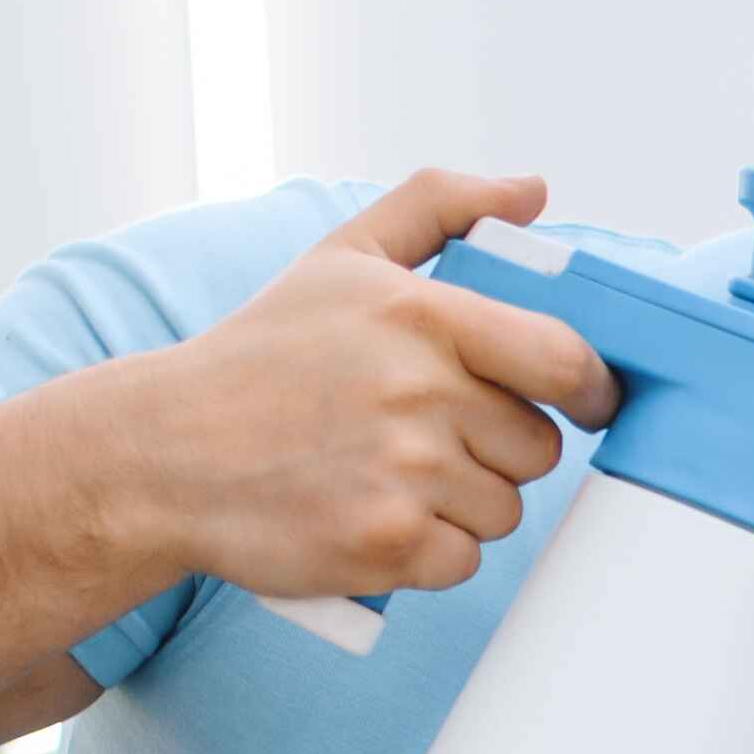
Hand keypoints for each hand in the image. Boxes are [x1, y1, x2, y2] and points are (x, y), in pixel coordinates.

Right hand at [116, 166, 618, 609]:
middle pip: (538, 448)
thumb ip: (440, 208)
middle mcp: (419, 392)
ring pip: (503, 508)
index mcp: (421, 315)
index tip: (584, 399)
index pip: (565, 358)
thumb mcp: (340, 257)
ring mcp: (405, 474)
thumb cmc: (261, 356)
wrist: (162, 454)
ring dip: (462, 503)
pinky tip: (371, 515)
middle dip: (497, 449)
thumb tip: (533, 191)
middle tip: (423, 436)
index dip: (590, 387)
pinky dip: (429, 552)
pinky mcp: (388, 545)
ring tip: (384, 473)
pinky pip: (464, 562)